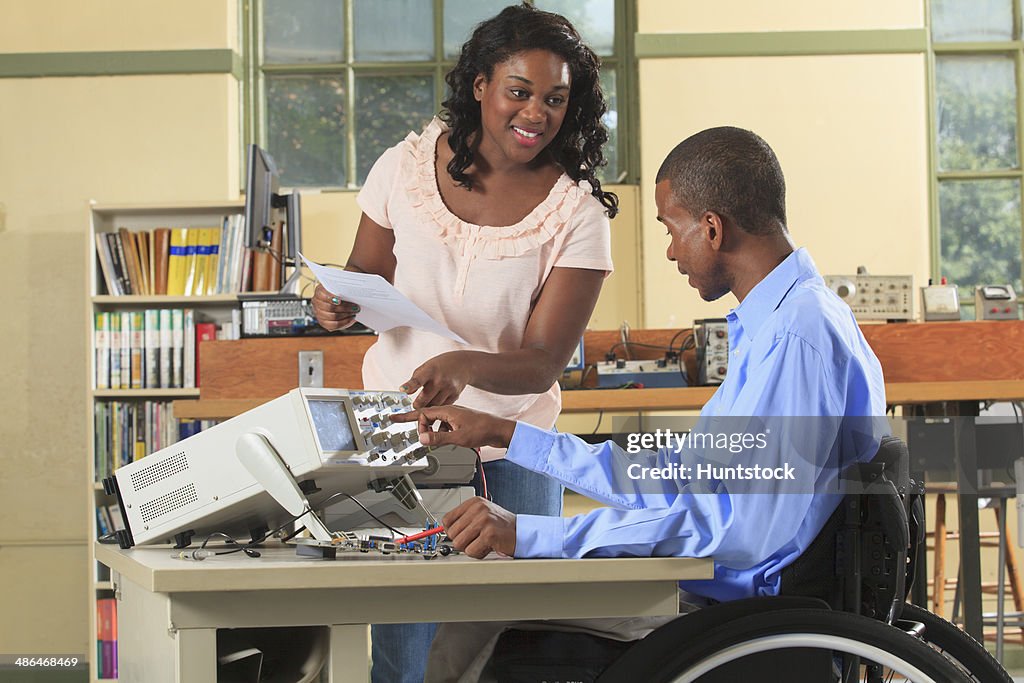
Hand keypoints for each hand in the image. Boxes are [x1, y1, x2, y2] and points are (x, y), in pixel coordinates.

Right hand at [311, 284, 359, 331]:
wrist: (338, 303)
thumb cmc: (339, 294)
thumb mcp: (339, 288)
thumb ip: (342, 289)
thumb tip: (351, 293)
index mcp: (319, 292)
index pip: (322, 295)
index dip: (330, 298)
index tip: (339, 301)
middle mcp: (316, 303)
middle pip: (329, 307)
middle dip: (345, 308)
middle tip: (355, 307)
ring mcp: (319, 314)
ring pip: (332, 316)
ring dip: (346, 315)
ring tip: (354, 312)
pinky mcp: (323, 322)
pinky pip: (333, 325)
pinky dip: (344, 322)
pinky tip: (350, 318)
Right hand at [390, 405, 515, 449]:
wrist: (499, 430)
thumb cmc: (482, 430)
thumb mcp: (458, 437)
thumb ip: (438, 439)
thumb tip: (422, 439)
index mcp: (447, 411)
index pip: (421, 412)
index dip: (407, 417)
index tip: (393, 418)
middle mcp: (450, 411)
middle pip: (427, 418)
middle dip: (423, 429)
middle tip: (426, 440)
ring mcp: (455, 416)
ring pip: (436, 424)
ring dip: (434, 433)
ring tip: (443, 441)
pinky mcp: (460, 422)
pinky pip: (444, 427)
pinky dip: (443, 434)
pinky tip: (451, 440)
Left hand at [401, 351, 471, 407]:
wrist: (462, 364)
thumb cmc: (439, 366)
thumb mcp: (426, 367)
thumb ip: (415, 380)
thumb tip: (405, 394)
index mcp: (430, 371)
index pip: (418, 379)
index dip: (410, 385)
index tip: (403, 390)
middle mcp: (440, 380)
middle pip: (423, 401)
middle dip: (417, 404)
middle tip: (415, 404)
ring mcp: (448, 389)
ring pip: (432, 407)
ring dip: (427, 408)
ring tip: (426, 403)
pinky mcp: (455, 396)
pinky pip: (441, 408)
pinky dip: (437, 408)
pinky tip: (435, 403)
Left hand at [442, 497, 516, 558]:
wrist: (521, 532)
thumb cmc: (501, 526)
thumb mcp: (481, 515)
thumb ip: (464, 520)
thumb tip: (444, 530)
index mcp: (474, 502)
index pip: (447, 519)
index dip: (451, 531)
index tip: (460, 534)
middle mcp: (478, 509)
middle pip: (451, 533)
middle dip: (462, 541)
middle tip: (476, 539)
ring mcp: (484, 520)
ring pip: (459, 543)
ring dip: (470, 548)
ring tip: (482, 542)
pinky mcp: (489, 534)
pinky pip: (471, 551)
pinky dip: (478, 553)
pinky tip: (488, 547)